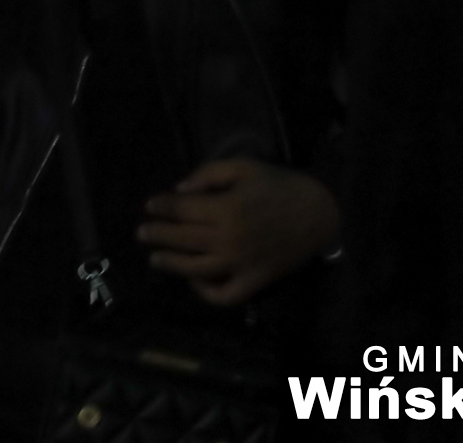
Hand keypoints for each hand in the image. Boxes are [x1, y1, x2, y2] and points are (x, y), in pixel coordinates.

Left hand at [136, 159, 339, 305]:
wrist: (321, 213)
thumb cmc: (279, 186)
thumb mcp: (243, 167)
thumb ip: (208, 175)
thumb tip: (180, 190)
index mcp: (225, 209)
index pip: (181, 210)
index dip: (161, 207)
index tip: (149, 206)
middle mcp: (229, 240)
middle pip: (182, 239)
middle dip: (157, 235)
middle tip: (141, 233)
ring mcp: (241, 264)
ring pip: (196, 270)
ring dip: (171, 264)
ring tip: (155, 258)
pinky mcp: (255, 281)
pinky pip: (225, 295)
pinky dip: (207, 293)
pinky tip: (193, 281)